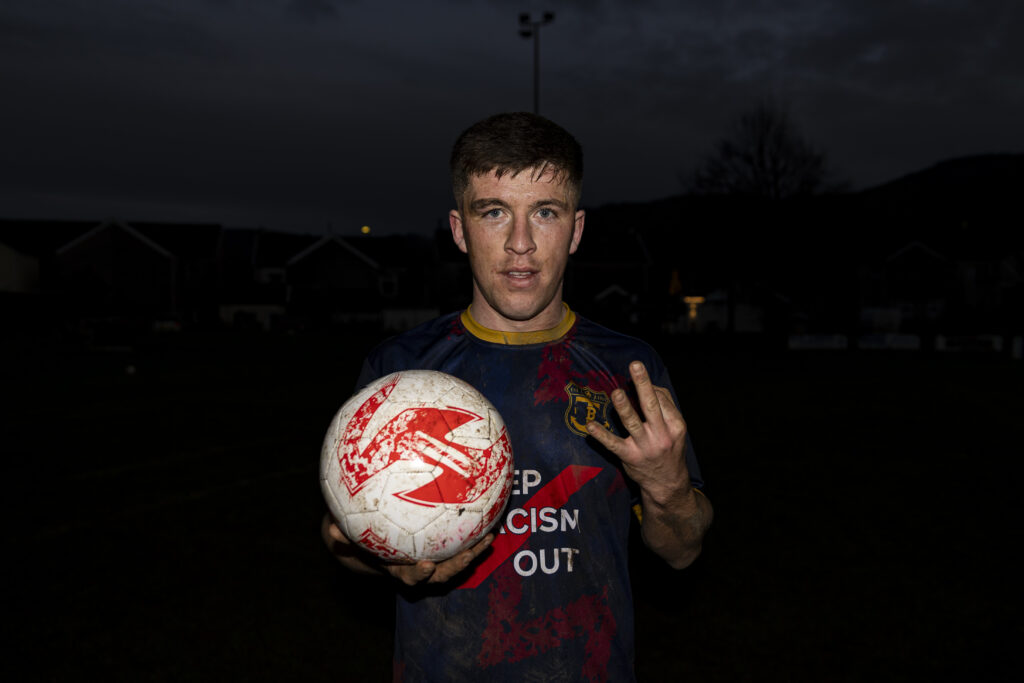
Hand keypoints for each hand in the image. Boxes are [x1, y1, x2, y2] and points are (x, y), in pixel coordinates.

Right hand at [322, 514, 493, 585]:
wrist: (376, 545)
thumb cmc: (362, 540)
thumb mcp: (350, 539)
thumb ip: (342, 537)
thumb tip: (330, 528)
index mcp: (398, 569)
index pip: (409, 577)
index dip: (418, 575)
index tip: (426, 566)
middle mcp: (418, 568)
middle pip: (441, 574)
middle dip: (456, 566)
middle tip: (469, 555)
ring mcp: (433, 560)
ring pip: (456, 561)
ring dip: (474, 552)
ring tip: (490, 538)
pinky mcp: (443, 549)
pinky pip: (461, 544)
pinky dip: (474, 535)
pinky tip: (488, 517)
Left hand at [585, 360, 691, 502]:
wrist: (668, 484)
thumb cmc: (669, 448)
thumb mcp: (676, 429)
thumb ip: (666, 406)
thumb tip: (649, 385)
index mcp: (676, 425)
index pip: (662, 400)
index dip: (649, 386)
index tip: (638, 375)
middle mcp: (662, 435)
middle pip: (651, 406)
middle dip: (643, 384)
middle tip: (635, 365)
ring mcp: (645, 447)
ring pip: (632, 423)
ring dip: (623, 407)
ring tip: (616, 393)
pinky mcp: (630, 457)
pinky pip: (614, 444)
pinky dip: (602, 435)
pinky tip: (591, 426)